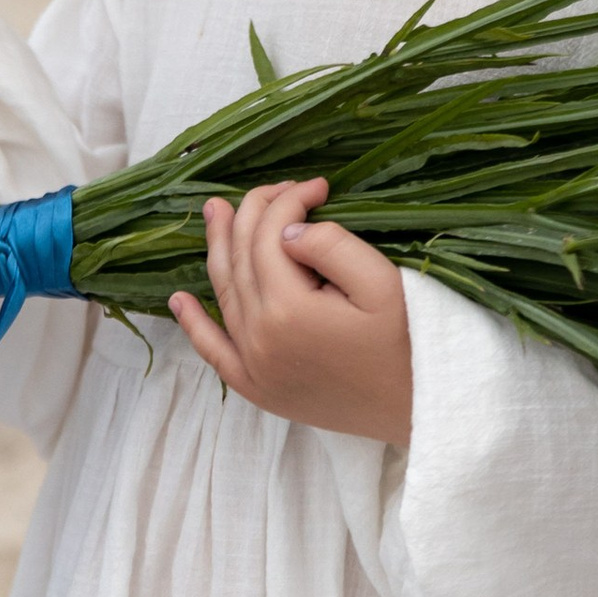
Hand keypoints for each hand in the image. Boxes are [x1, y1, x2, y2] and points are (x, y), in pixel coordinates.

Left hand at [169, 177, 412, 446]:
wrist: (418, 410)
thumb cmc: (407, 344)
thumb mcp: (382, 284)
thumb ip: (331, 247)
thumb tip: (286, 230)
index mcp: (288, 308)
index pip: (270, 235)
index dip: (290, 199)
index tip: (319, 186)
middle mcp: (258, 337)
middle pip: (242, 257)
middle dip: (255, 213)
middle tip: (277, 187)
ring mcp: (252, 366)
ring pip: (224, 292)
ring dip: (219, 248)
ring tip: (215, 212)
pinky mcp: (256, 388)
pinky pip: (213, 351)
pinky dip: (193, 323)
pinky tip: (179, 300)